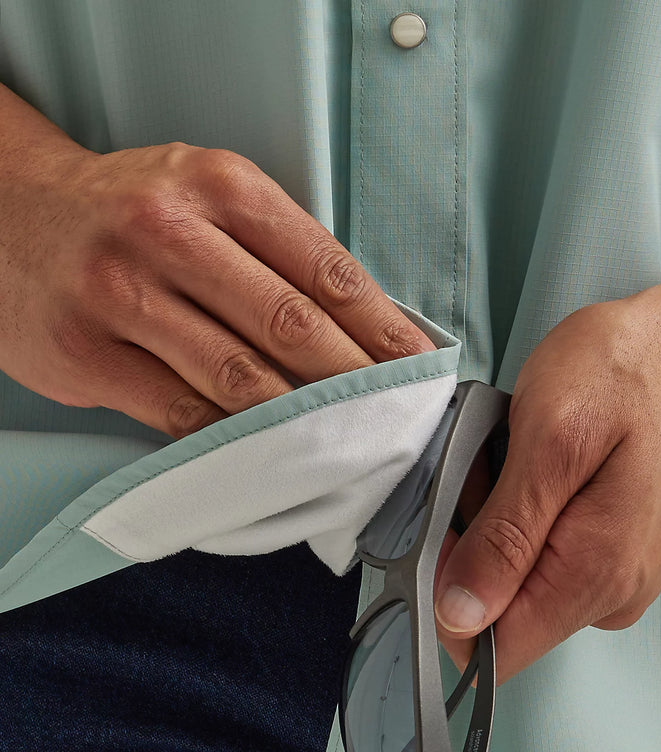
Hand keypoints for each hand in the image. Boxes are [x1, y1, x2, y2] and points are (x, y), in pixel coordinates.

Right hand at [0, 101, 430, 436]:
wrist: (10, 214)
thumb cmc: (128, 212)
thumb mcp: (205, 195)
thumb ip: (275, 252)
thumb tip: (364, 332)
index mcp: (218, 186)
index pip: (325, 268)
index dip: (384, 328)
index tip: (422, 370)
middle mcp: (168, 232)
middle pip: (290, 325)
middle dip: (357, 383)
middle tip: (400, 423)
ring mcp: (121, 295)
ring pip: (238, 379)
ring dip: (305, 424)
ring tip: (352, 450)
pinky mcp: (87, 356)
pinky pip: (181, 415)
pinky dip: (237, 444)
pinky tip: (275, 459)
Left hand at [432, 254, 660, 686]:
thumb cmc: (632, 369)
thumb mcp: (552, 436)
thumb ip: (506, 536)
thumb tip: (460, 618)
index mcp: (595, 576)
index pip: (494, 650)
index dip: (446, 599)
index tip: (446, 525)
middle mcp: (612, 596)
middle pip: (501, 615)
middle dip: (473, 549)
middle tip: (491, 467)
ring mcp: (620, 579)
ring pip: (519, 584)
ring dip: (498, 527)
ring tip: (521, 455)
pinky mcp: (619, 556)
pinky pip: (547, 560)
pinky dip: (525, 517)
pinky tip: (540, 465)